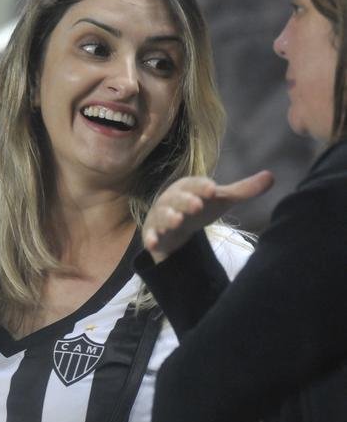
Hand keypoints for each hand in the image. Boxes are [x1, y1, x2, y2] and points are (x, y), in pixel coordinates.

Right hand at [143, 170, 273, 262]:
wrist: (174, 225)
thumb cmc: (199, 207)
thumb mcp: (221, 199)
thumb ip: (244, 190)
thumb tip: (271, 177)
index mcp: (188, 187)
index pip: (194, 184)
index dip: (201, 186)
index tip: (212, 190)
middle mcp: (172, 200)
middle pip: (178, 199)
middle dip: (186, 201)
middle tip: (197, 205)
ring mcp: (161, 217)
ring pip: (163, 216)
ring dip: (169, 218)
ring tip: (176, 221)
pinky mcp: (153, 234)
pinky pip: (150, 236)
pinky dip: (151, 239)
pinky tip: (153, 244)